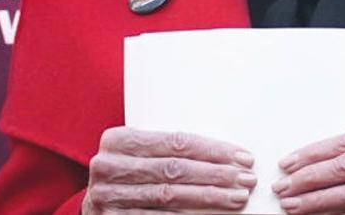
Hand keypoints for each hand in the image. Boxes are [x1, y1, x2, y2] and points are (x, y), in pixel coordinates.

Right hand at [82, 126, 256, 213]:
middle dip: (216, 174)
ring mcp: (107, 196)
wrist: (97, 205)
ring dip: (209, 197)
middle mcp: (109, 166)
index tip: (242, 156)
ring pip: (169, 196)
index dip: (213, 150)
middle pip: (175, 169)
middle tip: (246, 179)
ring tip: (237, 197)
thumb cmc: (129, 173)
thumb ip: (169, 149)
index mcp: (118, 140)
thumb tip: (227, 153)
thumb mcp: (141, 153)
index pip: (176, 142)